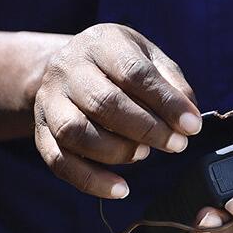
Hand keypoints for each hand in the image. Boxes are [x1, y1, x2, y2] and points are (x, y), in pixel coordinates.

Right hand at [34, 23, 202, 197]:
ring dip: (117, 151)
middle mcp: (67, 69)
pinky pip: (60, 162)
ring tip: (144, 154)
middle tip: (176, 144)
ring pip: (75, 132)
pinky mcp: (41, 132)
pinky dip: (91, 181)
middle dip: (146, 129)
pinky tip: (120, 189)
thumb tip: (189, 117)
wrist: (67, 68)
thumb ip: (171, 83)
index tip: (192, 125)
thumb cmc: (117, 65)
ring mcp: (49, 101)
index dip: (166, 102)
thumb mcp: (147, 57)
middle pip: (104, 102)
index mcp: (100, 43)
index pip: (133, 72)